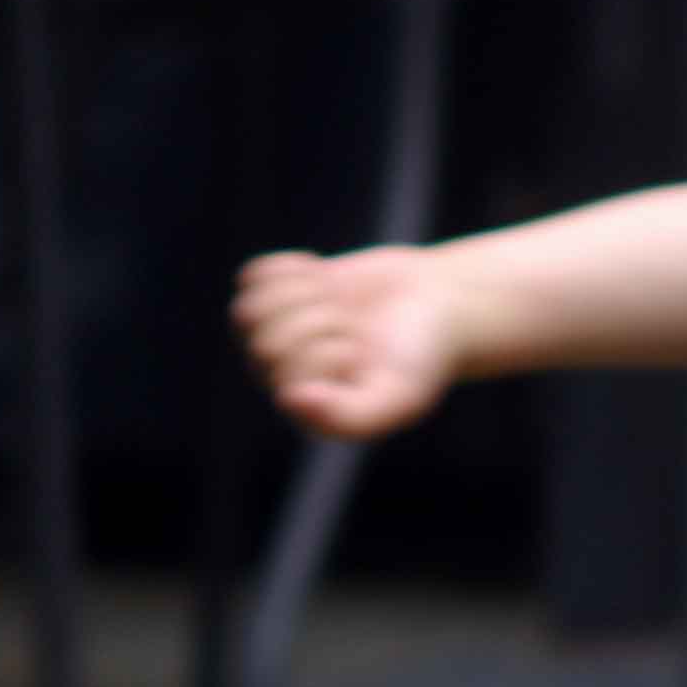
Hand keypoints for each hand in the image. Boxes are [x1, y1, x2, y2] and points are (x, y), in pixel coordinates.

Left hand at [232, 246, 459, 440]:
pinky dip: (294, 269)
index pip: (284, 374)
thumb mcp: (399, 395)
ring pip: (248, 309)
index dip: (329, 351)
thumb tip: (288, 399)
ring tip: (339, 304)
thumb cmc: (422, 356)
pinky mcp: (277, 296)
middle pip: (261, 340)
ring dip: (302, 296)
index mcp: (308, 411)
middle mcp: (284, 378)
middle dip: (317, 322)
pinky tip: (326, 282)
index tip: (364, 352)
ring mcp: (276, 335)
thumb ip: (349, 416)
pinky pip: (254, 276)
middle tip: (354, 326)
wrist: (439, 303)